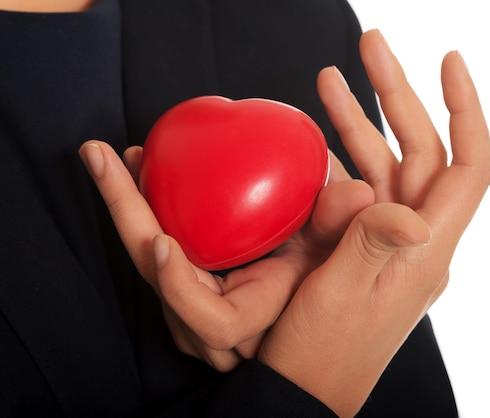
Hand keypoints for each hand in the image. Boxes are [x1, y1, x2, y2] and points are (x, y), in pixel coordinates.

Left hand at [79, 141, 373, 371]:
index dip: (182, 290)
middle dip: (126, 213)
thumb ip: (354, 230)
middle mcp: (218, 318)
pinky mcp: (192, 284)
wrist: (318, 290)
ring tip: (119, 161)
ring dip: (128, 209)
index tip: (162, 242)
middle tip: (103, 158)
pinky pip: (156, 252)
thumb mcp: (348, 255)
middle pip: (156, 278)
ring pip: (147, 264)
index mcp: (256, 317)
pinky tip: (143, 178)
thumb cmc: (335, 280)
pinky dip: (144, 212)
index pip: (212, 322)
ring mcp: (199, 303)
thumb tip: (359, 193)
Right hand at [257, 29, 489, 416]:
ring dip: (358, 123)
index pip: (469, 167)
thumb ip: (372, 243)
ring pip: (383, 167)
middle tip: (368, 48)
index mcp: (425, 250)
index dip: (467, 110)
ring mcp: (389, 242)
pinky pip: (359, 193)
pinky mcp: (364, 248)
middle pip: (419, 152)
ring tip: (328, 80)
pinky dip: (339, 160)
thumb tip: (405, 207)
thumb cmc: (323, 353)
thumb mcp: (341, 296)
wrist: (305, 390)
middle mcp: (415, 240)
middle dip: (395, 96)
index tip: (448, 63)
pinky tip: (316, 140)